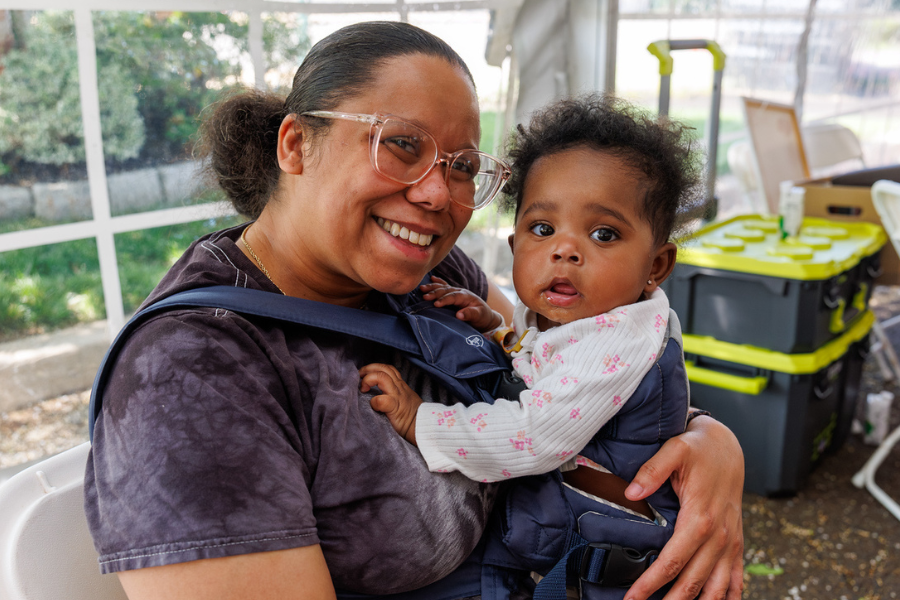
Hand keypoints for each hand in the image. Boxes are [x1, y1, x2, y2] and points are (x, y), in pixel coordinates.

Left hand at [359, 363, 421, 445]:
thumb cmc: (412, 416)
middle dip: (368, 369)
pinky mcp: (394, 407)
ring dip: (368, 379)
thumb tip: (374, 394)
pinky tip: (372, 405)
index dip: (375, 368)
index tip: (364, 375)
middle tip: (359, 376)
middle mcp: (398, 387)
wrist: (424, 426)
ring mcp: (397, 396)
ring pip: (382, 376)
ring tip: (363, 387)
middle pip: (384, 368)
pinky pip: (381, 400)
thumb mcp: (404, 399)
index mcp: (400, 385)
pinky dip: (373, 401)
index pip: (388, 369)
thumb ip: (393, 394)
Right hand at [421, 276, 502, 331]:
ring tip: (422, 288)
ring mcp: (457, 292)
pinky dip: (438, 282)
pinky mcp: (454, 294)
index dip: (445, 300)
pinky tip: (432, 279)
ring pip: (443, 287)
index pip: (453, 296)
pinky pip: (445, 286)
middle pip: (446, 290)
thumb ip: (470, 314)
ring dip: (433, 287)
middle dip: (435, 293)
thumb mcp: (479, 316)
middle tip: (424, 296)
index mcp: (466, 296)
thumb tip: (459, 314)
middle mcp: (461, 292)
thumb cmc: (482, 317)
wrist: (486, 316)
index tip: (436, 304)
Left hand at [623, 414, 744, 599]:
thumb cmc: (698, 448)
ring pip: (715, 589)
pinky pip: (735, 580)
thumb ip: (652, 470)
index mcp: (700, 518)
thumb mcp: (674, 449)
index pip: (672, 562)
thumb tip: (631, 492)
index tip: (632, 598)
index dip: (650, 584)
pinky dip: (726, 598)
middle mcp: (719, 536)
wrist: (726, 446)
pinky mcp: (736, 543)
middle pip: (692, 583)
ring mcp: (730, 542)